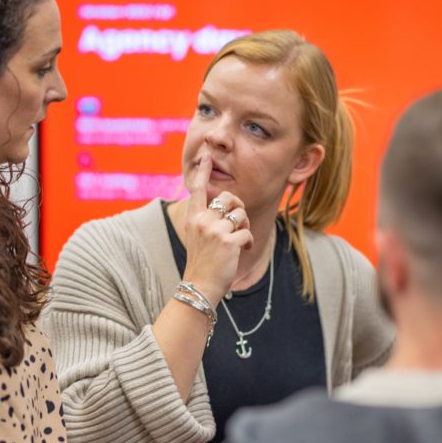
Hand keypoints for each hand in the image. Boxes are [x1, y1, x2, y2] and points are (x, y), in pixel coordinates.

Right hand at [183, 151, 252, 302]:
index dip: (203, 171)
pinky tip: (242, 250)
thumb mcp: (197, 236)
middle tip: (238, 222)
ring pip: (241, 215)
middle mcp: (202, 220)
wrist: (199, 286)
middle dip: (239, 207)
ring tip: (238, 242)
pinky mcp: (228, 241)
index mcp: (193, 218)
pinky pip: (247, 232)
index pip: (198, 189)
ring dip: (244, 228)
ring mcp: (214, 230)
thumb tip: (223, 205)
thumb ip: (205, 220)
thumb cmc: (202, 263)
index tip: (206, 156)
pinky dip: (248, 241)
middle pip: (229, 198)